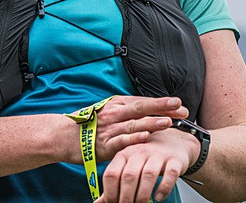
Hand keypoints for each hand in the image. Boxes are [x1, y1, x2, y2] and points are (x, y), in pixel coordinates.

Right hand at [63, 96, 188, 163]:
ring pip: (134, 124)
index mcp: (118, 104)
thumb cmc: (90, 124)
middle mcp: (115, 113)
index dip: (162, 103)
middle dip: (162, 107)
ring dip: (152, 122)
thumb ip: (128, 110)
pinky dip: (134, 139)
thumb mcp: (110, 111)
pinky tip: (146, 138)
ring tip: (168, 122)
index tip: (179, 104)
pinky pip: (121, 140)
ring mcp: (110, 128)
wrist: (65, 136)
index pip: (144, 101)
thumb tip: (150, 109)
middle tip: (180, 108)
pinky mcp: (105, 144)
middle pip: (141, 108)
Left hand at [96, 128, 199, 202]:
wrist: (173, 142)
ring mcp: (158, 155)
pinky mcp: (174, 160)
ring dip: (143, 194)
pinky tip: (158, 197)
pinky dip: (164, 187)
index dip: (110, 193)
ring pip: (148, 175)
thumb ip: (114, 184)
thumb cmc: (146, 158)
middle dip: (126, 197)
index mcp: (124, 154)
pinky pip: (169, 174)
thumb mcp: (128, 166)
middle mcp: (139, 152)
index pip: (111, 174)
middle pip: (129, 176)